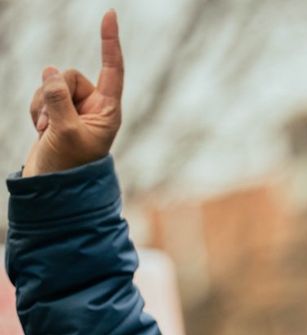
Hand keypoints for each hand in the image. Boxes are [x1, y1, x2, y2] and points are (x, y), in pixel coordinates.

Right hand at [23, 10, 123, 176]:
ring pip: (52, 83)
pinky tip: (41, 131)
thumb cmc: (68, 167)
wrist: (54, 188)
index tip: (109, 14)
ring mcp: (75, 109)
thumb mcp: (64, 132)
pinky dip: (36, 110)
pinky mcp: (58, 113)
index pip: (113, 70)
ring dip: (42, 104)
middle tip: (53, 124)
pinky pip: (41, 95)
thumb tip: (51, 70)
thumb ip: (58, 99)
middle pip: (69, 74)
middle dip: (54, 93)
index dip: (109, 42)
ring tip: (47, 130)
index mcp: (109, 112)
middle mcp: (95, 107)